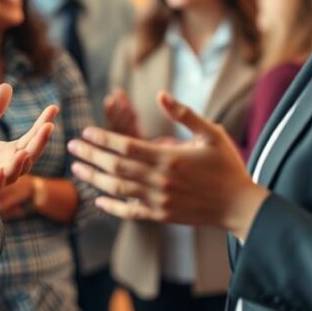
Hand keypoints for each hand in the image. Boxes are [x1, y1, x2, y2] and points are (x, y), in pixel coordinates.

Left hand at [0, 83, 57, 235]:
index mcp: (11, 152)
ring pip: (14, 173)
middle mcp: (9, 166)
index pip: (32, 136)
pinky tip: (2, 171)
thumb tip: (7, 85)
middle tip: (49, 126)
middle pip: (30, 155)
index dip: (43, 123)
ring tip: (25, 151)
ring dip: (20, 164)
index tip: (53, 108)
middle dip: (40, 142)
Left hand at [68, 91, 268, 239]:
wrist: (240, 205)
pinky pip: (130, 212)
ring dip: (94, 178)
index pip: (125, 146)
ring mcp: (159, 200)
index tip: (85, 131)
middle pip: (115, 166)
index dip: (102, 138)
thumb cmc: (227, 165)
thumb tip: (161, 94)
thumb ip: (184, 114)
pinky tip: (98, 199)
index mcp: (168, 157)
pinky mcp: (161, 216)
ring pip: (117, 189)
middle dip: (90, 156)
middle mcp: (159, 180)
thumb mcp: (211, 133)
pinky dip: (112, 206)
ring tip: (77, 169)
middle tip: (71, 147)